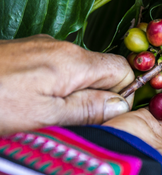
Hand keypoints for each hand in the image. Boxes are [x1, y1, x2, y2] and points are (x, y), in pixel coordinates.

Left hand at [0, 35, 134, 134]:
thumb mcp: (46, 119)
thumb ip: (89, 109)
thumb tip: (122, 105)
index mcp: (73, 62)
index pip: (123, 69)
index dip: (124, 94)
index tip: (109, 117)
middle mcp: (60, 48)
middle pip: (101, 72)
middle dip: (97, 99)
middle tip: (75, 125)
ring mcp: (40, 49)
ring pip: (77, 74)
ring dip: (74, 97)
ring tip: (49, 120)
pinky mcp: (24, 55)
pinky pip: (55, 72)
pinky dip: (54, 91)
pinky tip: (33, 107)